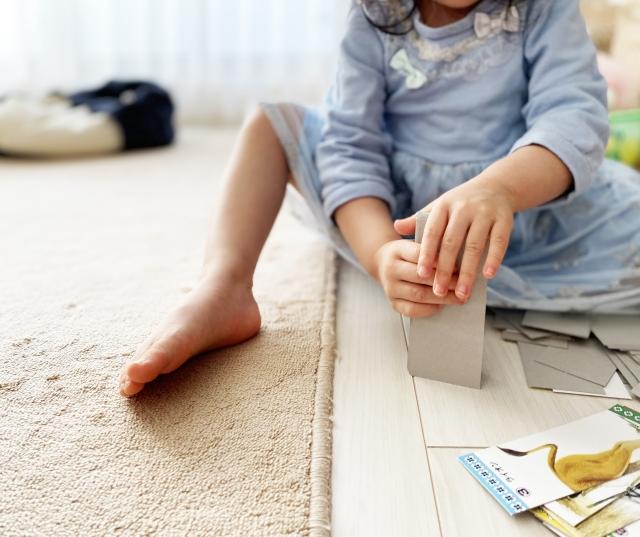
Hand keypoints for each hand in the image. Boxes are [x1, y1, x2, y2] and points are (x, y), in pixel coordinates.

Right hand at [373, 240, 462, 317]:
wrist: (383, 263)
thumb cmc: (407, 254)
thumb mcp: (415, 243)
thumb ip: (432, 247)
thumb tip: (458, 257)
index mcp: (397, 250)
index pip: (420, 255)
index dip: (441, 261)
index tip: (459, 267)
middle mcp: (390, 269)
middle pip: (420, 276)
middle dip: (445, 282)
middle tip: (462, 284)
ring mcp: (390, 288)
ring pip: (418, 294)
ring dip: (442, 298)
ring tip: (459, 298)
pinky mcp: (393, 303)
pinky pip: (412, 310)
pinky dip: (429, 309)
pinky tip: (442, 306)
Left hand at [394, 178, 513, 302]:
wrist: (497, 186)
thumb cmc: (461, 203)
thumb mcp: (439, 206)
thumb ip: (418, 219)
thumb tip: (396, 227)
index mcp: (444, 206)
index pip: (432, 232)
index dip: (426, 254)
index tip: (421, 275)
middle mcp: (463, 208)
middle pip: (451, 243)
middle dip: (444, 270)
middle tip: (438, 292)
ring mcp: (484, 213)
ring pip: (474, 246)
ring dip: (467, 272)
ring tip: (462, 293)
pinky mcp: (504, 220)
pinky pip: (499, 242)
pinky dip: (494, 259)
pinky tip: (488, 276)